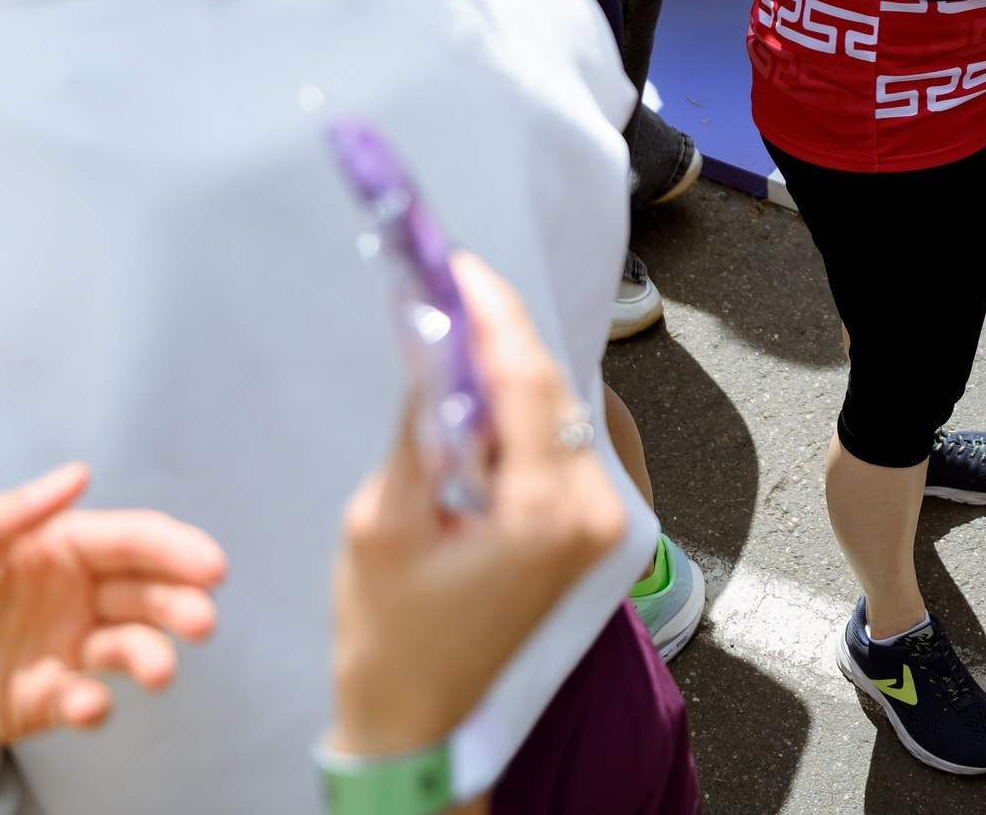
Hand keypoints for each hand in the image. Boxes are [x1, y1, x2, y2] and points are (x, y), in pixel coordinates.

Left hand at [0, 464, 225, 752]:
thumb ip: (7, 514)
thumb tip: (81, 473)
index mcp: (58, 547)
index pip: (134, 540)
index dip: (178, 549)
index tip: (213, 568)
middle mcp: (72, 594)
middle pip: (148, 593)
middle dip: (183, 604)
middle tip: (202, 622)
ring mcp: (61, 648)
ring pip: (129, 646)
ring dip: (153, 656)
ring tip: (159, 672)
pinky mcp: (42, 700)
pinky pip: (82, 701)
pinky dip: (93, 705)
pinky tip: (86, 705)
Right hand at [330, 255, 627, 757]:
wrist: (419, 719)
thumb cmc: (388, 635)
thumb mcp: (383, 520)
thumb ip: (422, 426)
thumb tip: (436, 341)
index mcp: (545, 511)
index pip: (524, 379)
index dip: (491, 313)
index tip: (459, 266)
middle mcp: (593, 511)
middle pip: (550, 388)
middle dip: (501, 333)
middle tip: (452, 284)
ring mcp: (603, 521)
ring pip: (560, 410)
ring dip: (513, 369)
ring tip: (458, 327)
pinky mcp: (594, 529)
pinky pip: (563, 444)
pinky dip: (524, 411)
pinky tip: (484, 391)